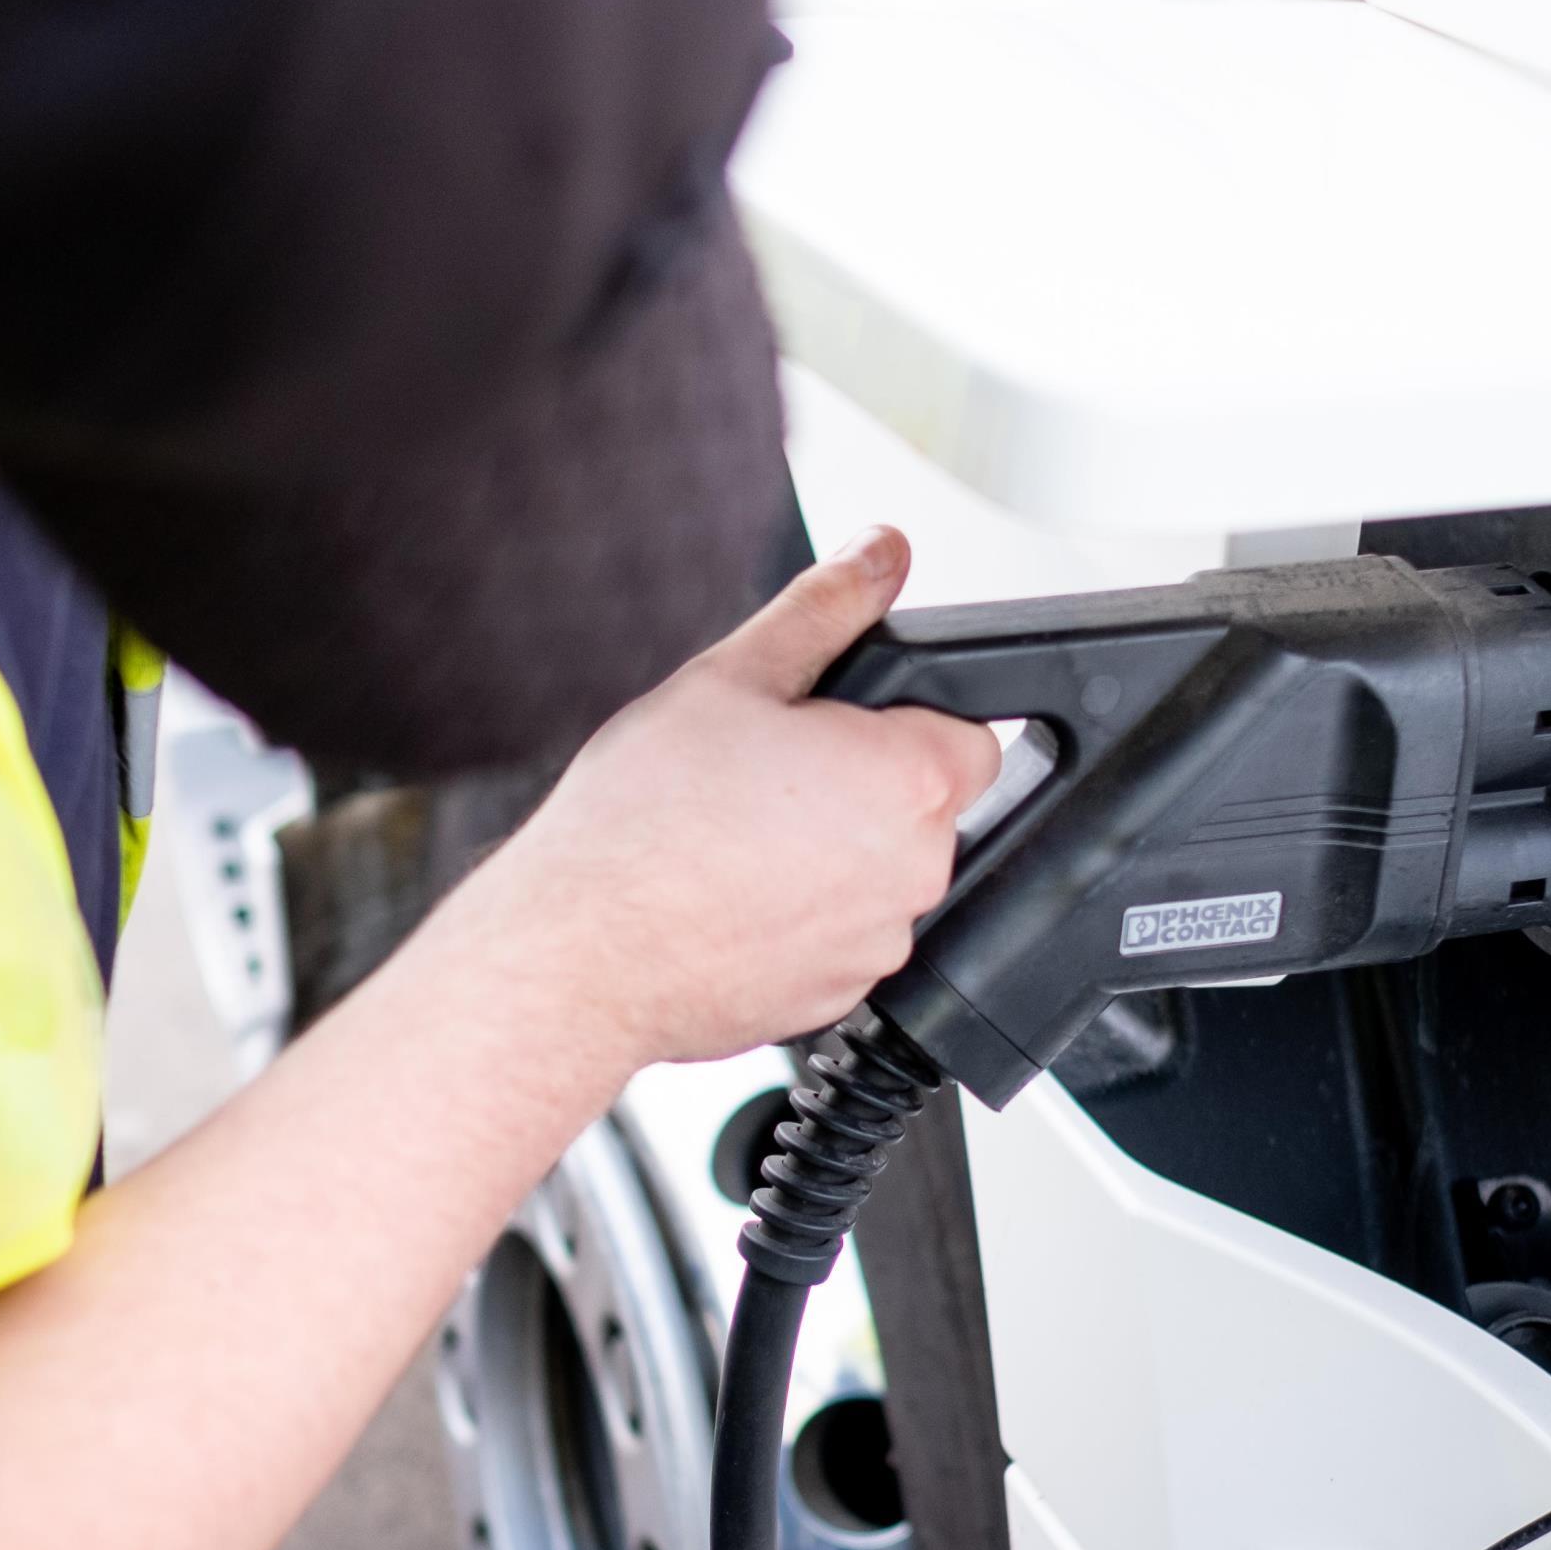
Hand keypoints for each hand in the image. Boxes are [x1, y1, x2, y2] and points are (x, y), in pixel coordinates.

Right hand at [458, 527, 1001, 1072]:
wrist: (578, 952)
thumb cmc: (642, 821)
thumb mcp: (731, 677)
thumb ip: (825, 607)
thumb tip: (882, 552)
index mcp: (908, 781)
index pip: (972, 735)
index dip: (908, 720)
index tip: (842, 727)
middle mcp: (915, 871)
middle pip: (926, 808)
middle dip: (864, 784)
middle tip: (767, 773)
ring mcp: (878, 945)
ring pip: (880, 876)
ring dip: (832, 854)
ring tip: (736, 836)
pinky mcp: (838, 997)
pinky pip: (840, 937)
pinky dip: (801, 916)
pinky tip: (728, 895)